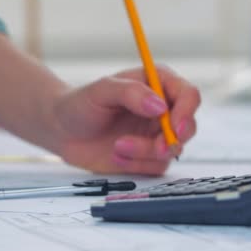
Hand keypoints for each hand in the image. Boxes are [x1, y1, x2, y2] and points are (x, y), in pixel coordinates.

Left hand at [50, 66, 200, 174]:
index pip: (188, 95)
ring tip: (117, 146)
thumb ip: (130, 92)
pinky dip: (136, 165)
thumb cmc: (80, 104)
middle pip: (188, 126)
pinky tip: (115, 155)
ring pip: (171, 150)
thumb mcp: (101, 90)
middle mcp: (162, 109)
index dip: (187, 112)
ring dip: (145, 153)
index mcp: (156, 83)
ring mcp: (155, 134)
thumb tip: (160, 106)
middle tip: (155, 147)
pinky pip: (155, 167)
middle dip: (171, 140)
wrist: (61, 130)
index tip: (174, 127)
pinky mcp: (147, 156)